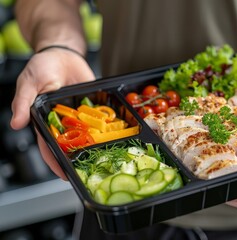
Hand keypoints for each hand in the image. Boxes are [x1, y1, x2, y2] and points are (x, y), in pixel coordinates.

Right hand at [10, 49, 95, 179]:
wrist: (64, 53)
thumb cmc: (42, 66)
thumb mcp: (29, 82)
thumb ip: (23, 102)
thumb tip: (15, 123)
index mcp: (43, 119)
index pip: (47, 144)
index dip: (54, 160)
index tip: (63, 174)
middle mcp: (61, 120)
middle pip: (68, 143)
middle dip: (76, 157)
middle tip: (87, 171)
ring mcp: (77, 114)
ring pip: (84, 134)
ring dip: (91, 145)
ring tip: (101, 159)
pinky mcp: (90, 107)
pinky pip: (97, 119)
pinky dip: (103, 127)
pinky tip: (111, 136)